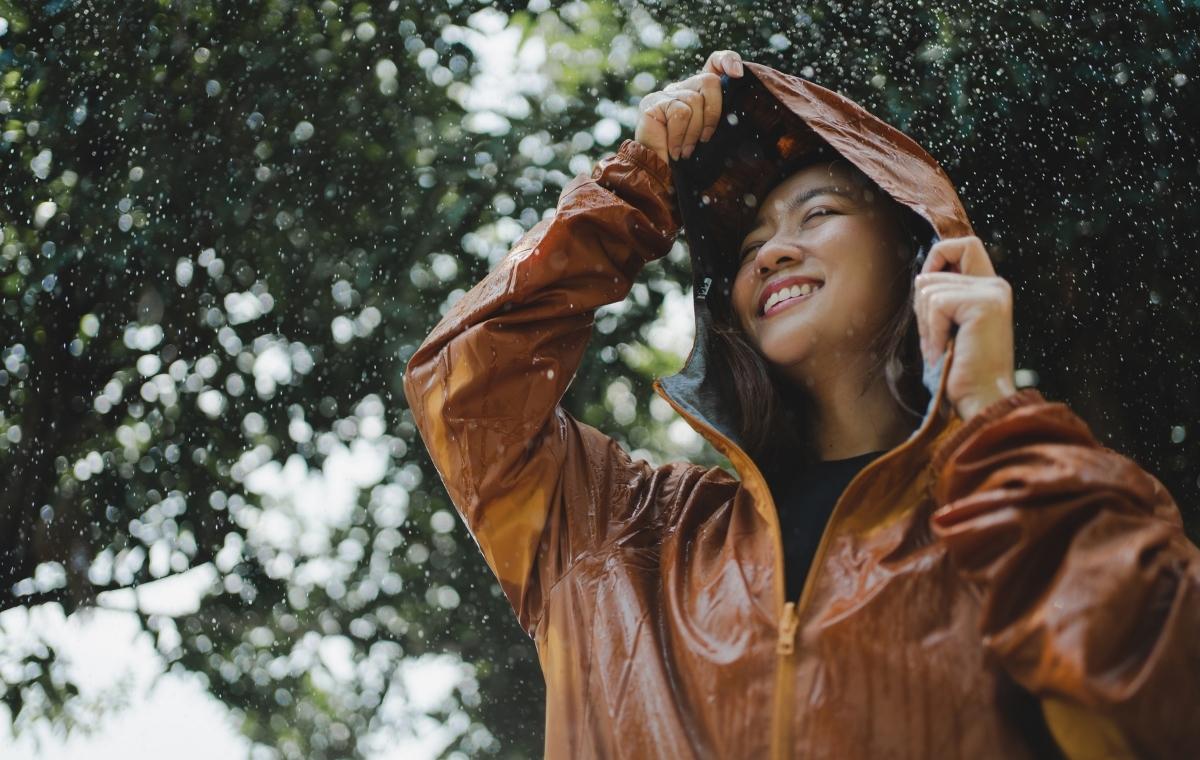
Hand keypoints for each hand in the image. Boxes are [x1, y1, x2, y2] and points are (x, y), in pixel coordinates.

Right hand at [633, 50, 744, 166]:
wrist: (659, 174)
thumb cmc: (688, 157)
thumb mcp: (710, 134)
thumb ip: (721, 117)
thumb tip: (735, 101)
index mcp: (698, 92)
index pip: (714, 63)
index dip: (727, 61)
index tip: (738, 74)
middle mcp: (682, 88)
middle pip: (709, 81)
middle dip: (713, 113)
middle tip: (705, 138)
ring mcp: (665, 94)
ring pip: (694, 100)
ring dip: (694, 132)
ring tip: (687, 151)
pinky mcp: (652, 103)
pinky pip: (679, 112)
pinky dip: (680, 135)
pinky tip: (676, 150)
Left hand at [913, 236, 1016, 421]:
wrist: (982, 399)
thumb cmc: (961, 369)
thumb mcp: (947, 327)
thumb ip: (940, 300)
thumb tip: (920, 279)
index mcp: (990, 288)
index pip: (964, 245)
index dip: (939, 256)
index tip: (927, 291)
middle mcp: (996, 285)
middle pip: (935, 271)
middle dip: (922, 308)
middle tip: (937, 340)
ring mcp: (992, 293)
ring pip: (930, 289)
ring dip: (927, 325)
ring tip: (944, 348)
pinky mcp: (984, 304)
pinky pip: (936, 305)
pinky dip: (932, 332)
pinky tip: (945, 352)